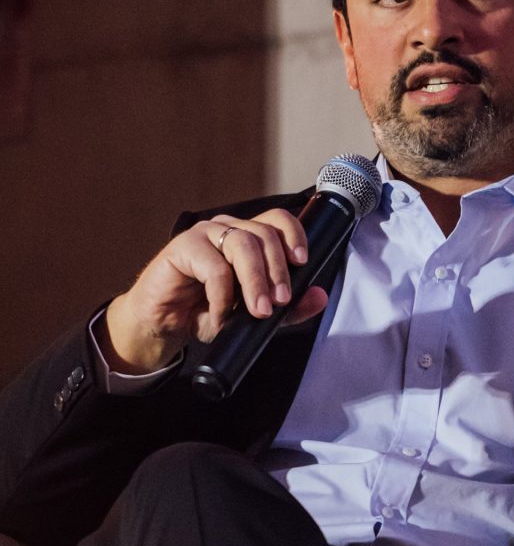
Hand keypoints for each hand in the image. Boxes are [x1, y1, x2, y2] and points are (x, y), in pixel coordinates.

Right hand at [100, 209, 327, 373]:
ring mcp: (205, 234)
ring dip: (256, 281)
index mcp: (248, 236)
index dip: (294, 234)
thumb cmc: (207, 312)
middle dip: (277, 270)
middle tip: (280, 301)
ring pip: (242, 244)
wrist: (162, 326)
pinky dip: (222, 296)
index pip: (278, 220)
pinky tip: (221, 316)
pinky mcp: (182, 246)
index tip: (303, 262)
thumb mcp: (253, 315)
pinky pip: (214, 266)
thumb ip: (289, 309)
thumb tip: (320, 297)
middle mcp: (228, 229)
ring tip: (258, 311)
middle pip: (263, 234)